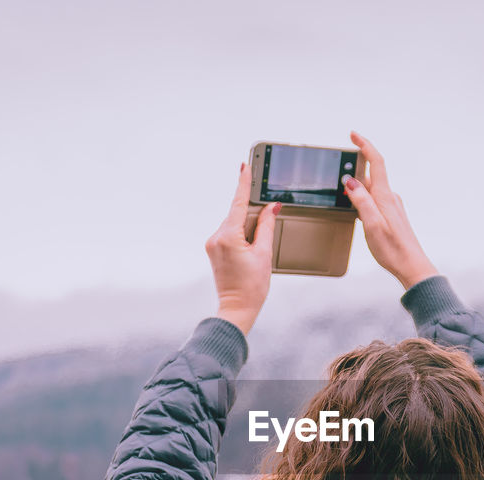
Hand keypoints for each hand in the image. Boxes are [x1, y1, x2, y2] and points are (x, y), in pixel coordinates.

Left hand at [204, 162, 279, 335]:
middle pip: (237, 214)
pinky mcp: (213, 249)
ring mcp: (212, 243)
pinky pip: (229, 232)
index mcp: (228, 236)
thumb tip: (271, 208)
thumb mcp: (264, 253)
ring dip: (247, 227)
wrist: (237, 308)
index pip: (238, 203)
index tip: (245, 166)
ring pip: (234, 223)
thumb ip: (266, 226)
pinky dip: (241, 234)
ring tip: (256, 249)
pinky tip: (249, 249)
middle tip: (266, 224)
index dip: (243, 183)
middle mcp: (216, 237)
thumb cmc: (252, 286)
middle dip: (253, 215)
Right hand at [342, 131, 439, 290]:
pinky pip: (374, 200)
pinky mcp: (391, 216)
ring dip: (358, 185)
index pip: (376, 162)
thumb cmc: (392, 249)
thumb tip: (350, 181)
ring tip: (343, 191)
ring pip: (371, 188)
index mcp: (385, 196)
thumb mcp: (371, 224)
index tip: (353, 134)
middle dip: (355, 167)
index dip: (365, 145)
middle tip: (338, 168)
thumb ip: (361, 200)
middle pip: (372, 174)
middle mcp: (390, 197)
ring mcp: (392, 206)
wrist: (411, 266)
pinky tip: (356, 208)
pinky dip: (363, 198)